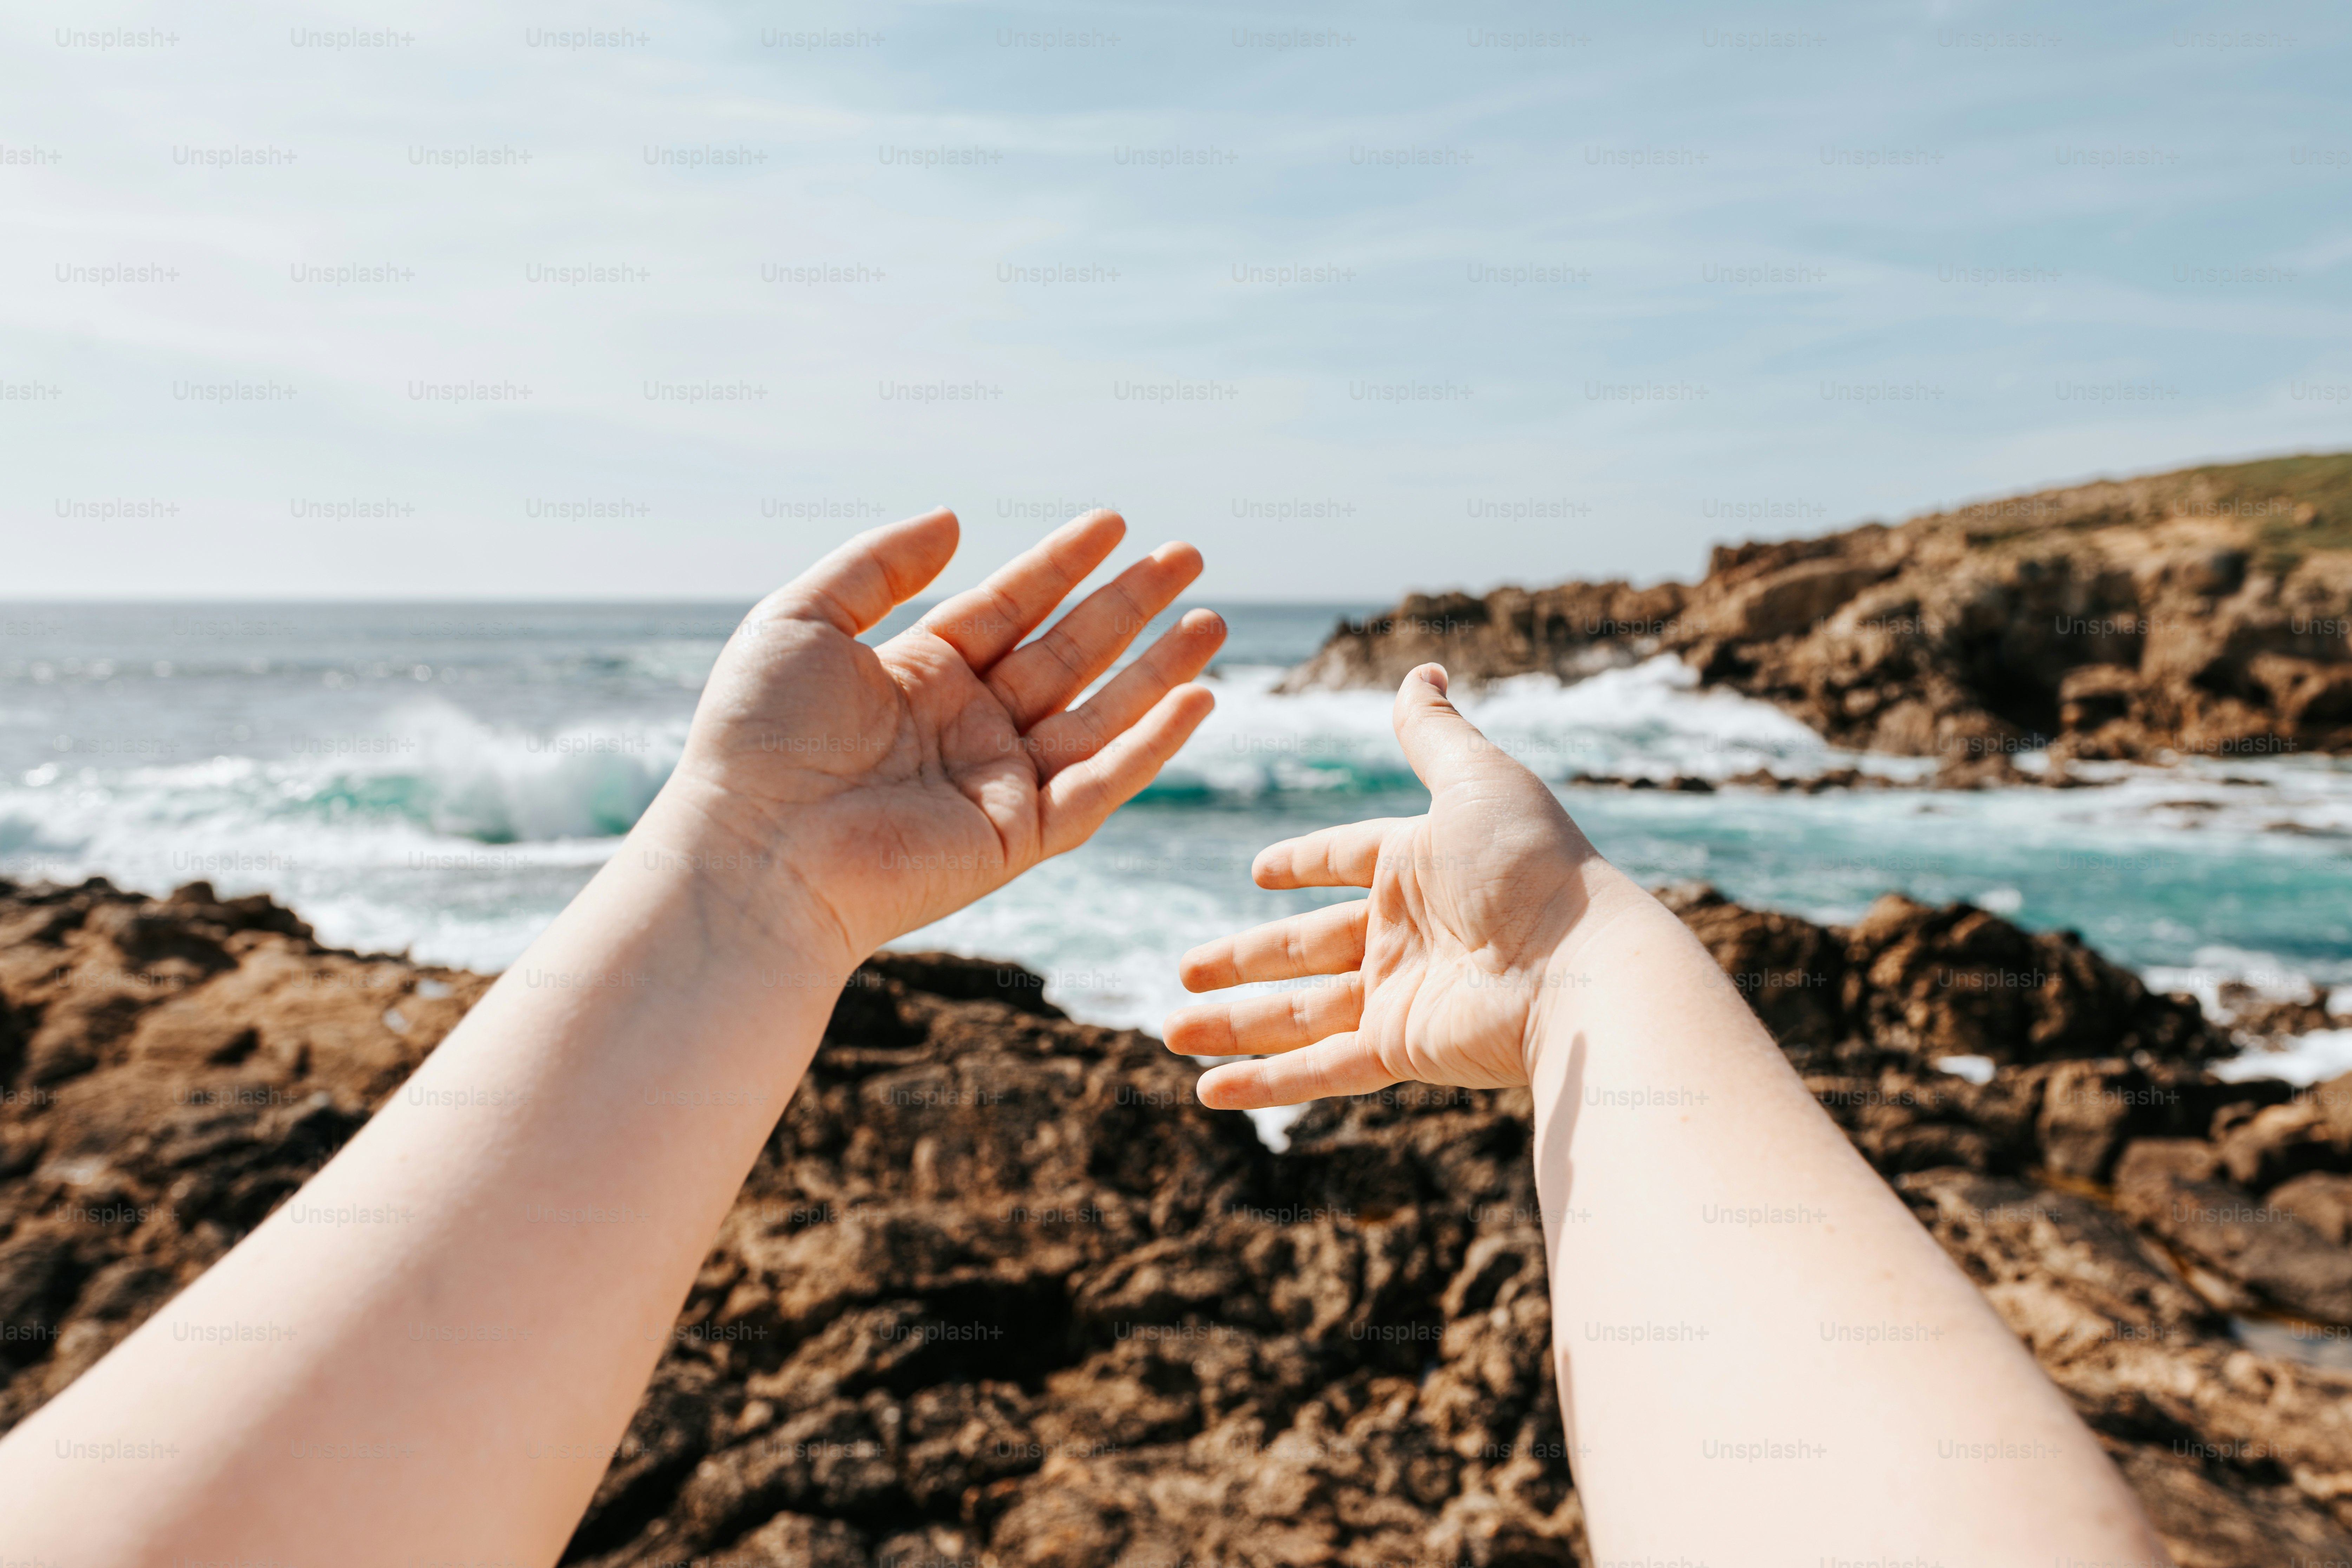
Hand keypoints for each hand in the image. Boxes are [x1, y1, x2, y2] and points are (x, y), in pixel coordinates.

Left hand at [655, 507, 1224, 965]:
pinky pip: (1100, 786)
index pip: (1009, 608)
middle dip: (1129, 605)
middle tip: (1187, 556)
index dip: (1062, 564)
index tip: (1114, 522)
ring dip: (1158, 669)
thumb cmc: (755, 740)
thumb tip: (956, 519)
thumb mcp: (801, 620)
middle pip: (1067, 654)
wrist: (753, 852)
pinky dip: (1151, 746)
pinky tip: (1196, 700)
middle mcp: (965, 728)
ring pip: (1098, 716)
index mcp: (917, 678)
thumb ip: (878, 563)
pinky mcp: (1018, 840)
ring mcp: (996, 785)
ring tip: (1211, 620)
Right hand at [1167, 664, 1641, 1108]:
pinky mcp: (1401, 1048)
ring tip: (1168, 1028)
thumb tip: (1422, 669)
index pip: (1347, 860)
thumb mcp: (1476, 780)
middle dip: (1241, 959)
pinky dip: (1264, 1083)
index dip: (1303, 862)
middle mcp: (1406, 931)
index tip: (1259, 871)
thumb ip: (1434, 734)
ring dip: (1232, 1025)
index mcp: (1418, 864)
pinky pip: (1318, 1068)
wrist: (1581, 965)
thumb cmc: (1533, 866)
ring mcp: (1401, 994)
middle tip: (1182, 969)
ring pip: (1296, 1012)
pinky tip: (1209, 1094)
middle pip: (1304, 946)